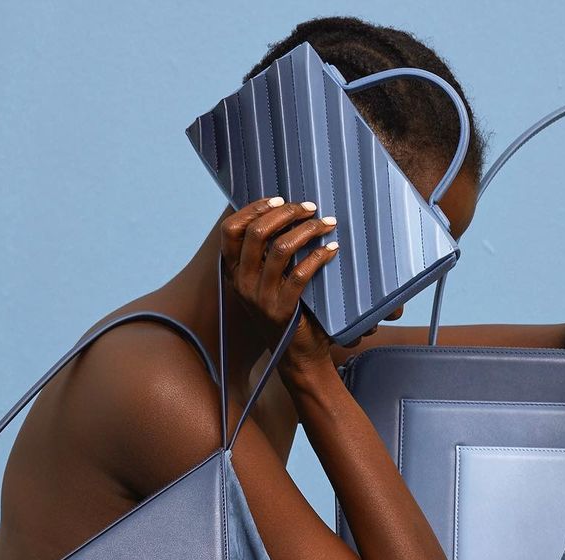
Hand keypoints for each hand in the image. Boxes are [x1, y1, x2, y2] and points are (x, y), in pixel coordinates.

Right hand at [219, 196, 338, 372]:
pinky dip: (320, 256)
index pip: (231, 230)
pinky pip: (301, 274)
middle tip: (310, 207)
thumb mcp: (270, 281)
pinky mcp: (282, 310)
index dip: (254, 208)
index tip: (280, 199)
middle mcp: (243, 284)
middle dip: (286, 213)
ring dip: (307, 230)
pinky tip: (333, 249)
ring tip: (326, 223)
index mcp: (235, 273)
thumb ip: (268, 254)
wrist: (298, 356)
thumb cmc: (290, 311)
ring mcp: (260, 299)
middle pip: (256, 233)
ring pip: (280, 249)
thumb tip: (285, 211)